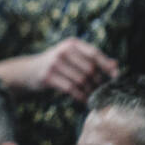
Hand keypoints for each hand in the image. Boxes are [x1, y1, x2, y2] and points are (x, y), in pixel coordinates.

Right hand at [0, 37, 118, 101]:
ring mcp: (54, 63)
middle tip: (100, 91)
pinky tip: (83, 100)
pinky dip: (80, 96)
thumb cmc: (56, 64)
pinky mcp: (48, 76)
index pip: (94, 54)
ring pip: (81, 81)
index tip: (116, 77)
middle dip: (97, 82)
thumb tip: (116, 65)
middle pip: (89, 69)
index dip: (107, 66)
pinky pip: (71, 89)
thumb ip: (91, 59)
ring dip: (89, 91)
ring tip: (92, 96)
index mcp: (71, 44)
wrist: (28, 71)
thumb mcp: (72, 56)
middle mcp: (63, 51)